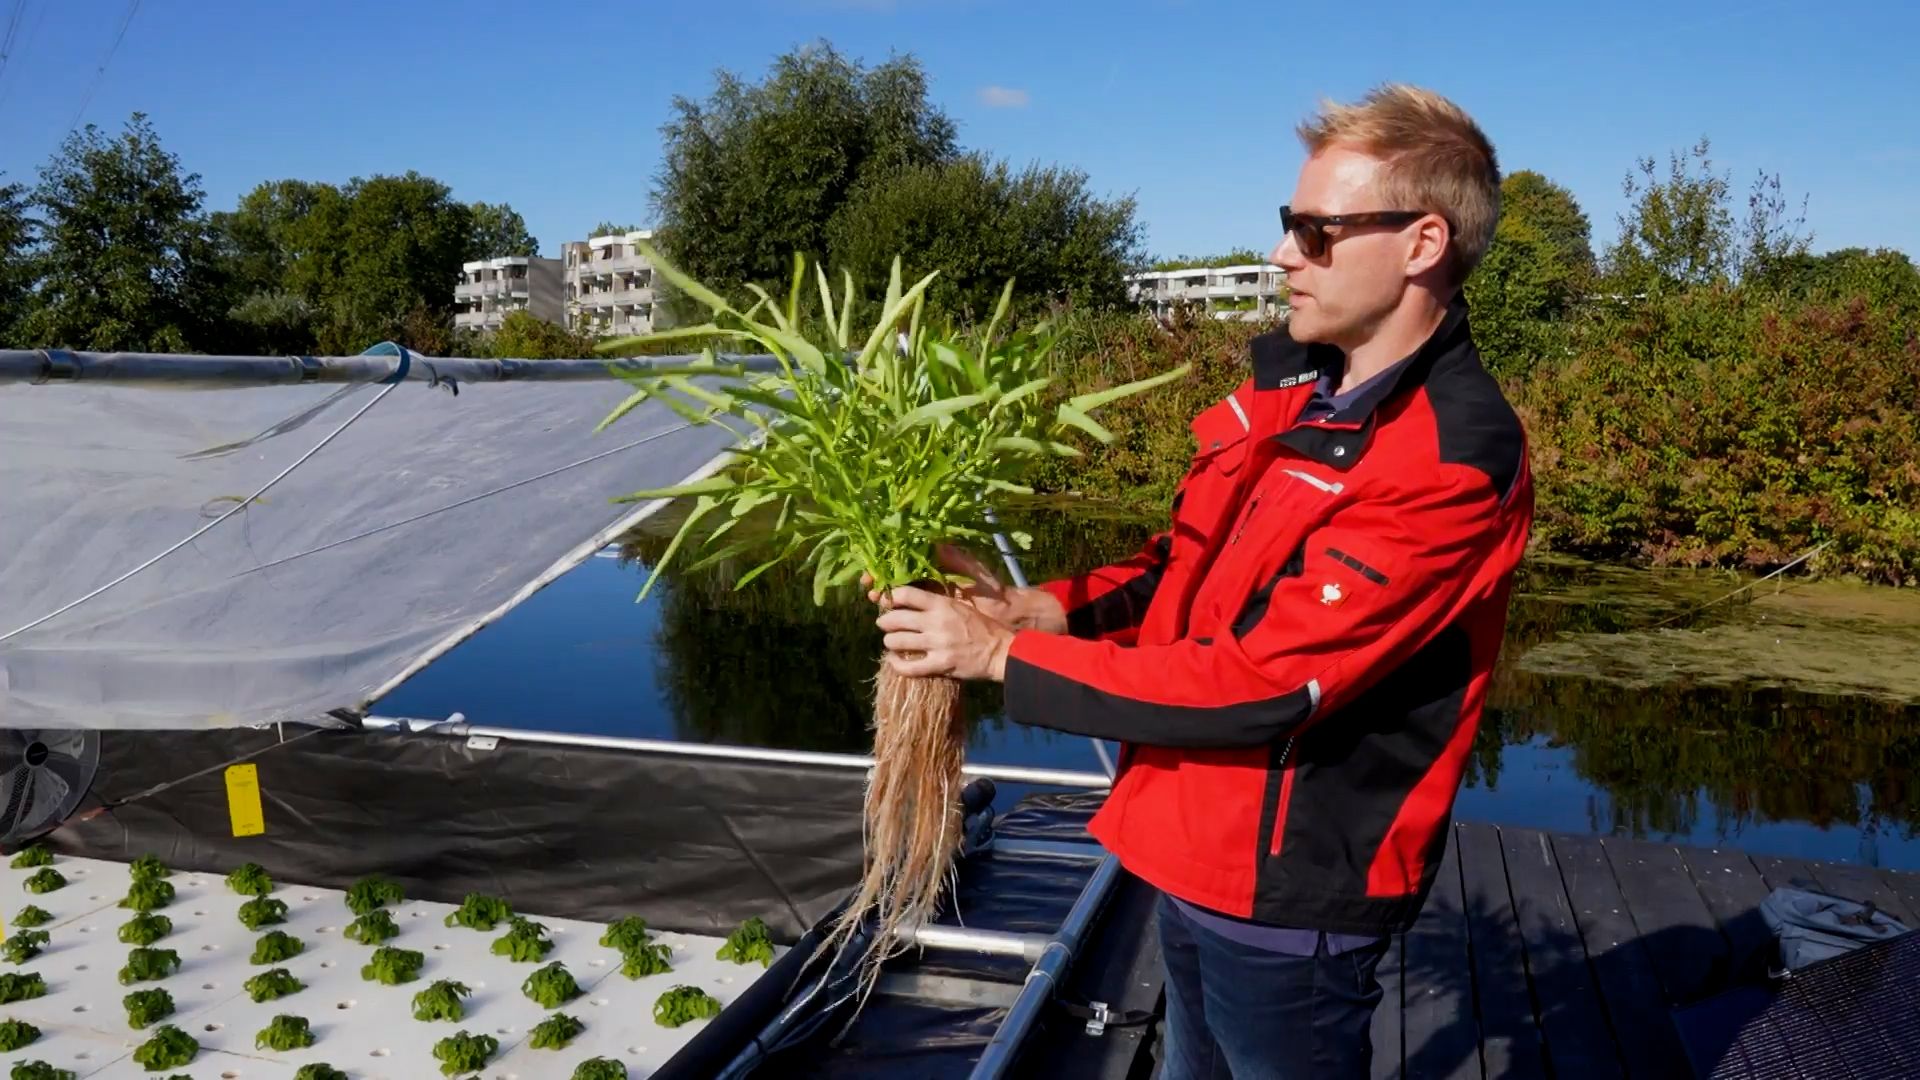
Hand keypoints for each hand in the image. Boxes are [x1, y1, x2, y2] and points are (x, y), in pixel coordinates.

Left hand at [874, 585, 1015, 681]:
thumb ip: (937, 603)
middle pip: (894, 619)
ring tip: (892, 642)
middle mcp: (935, 622)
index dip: (890, 598)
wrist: (999, 651)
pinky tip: (895, 661)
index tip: (888, 602)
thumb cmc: (981, 627)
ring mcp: (936, 644)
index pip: (904, 594)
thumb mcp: (960, 606)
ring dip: (890, 642)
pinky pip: (908, 667)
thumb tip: (912, 600)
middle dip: (884, 622)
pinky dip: (896, 664)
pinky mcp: (939, 665)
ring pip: (896, 642)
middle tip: (885, 624)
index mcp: (941, 604)